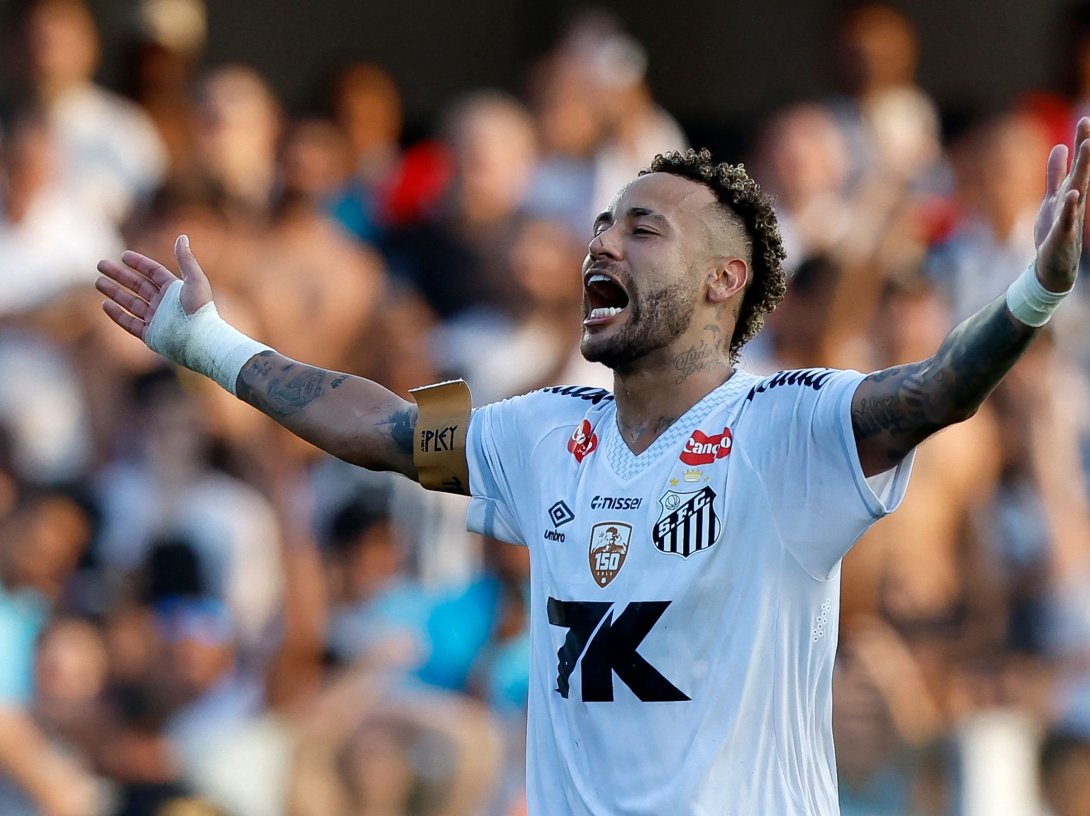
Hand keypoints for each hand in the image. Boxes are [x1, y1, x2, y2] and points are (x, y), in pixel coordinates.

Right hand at [95, 235, 212, 341]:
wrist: (201, 340)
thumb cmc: (200, 309)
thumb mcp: (195, 280)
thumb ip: (186, 259)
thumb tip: (182, 236)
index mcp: (175, 290)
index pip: (153, 273)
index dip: (139, 264)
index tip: (123, 256)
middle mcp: (164, 304)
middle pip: (138, 286)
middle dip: (119, 276)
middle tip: (100, 265)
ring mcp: (157, 320)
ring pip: (131, 303)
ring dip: (114, 292)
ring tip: (98, 282)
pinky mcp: (151, 335)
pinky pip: (130, 323)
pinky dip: (117, 314)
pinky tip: (106, 304)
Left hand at [1034, 117, 1089, 292]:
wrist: (1053, 267)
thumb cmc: (1054, 230)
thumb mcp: (1052, 198)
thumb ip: (1055, 174)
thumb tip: (1059, 147)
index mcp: (1070, 192)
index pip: (1077, 165)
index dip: (1081, 143)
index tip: (1085, 119)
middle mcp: (1073, 202)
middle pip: (1080, 171)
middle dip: (1084, 148)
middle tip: (1086, 122)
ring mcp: (1069, 217)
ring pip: (1077, 190)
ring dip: (1082, 169)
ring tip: (1086, 146)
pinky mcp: (1061, 235)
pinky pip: (1066, 219)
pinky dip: (1069, 207)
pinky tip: (1072, 194)